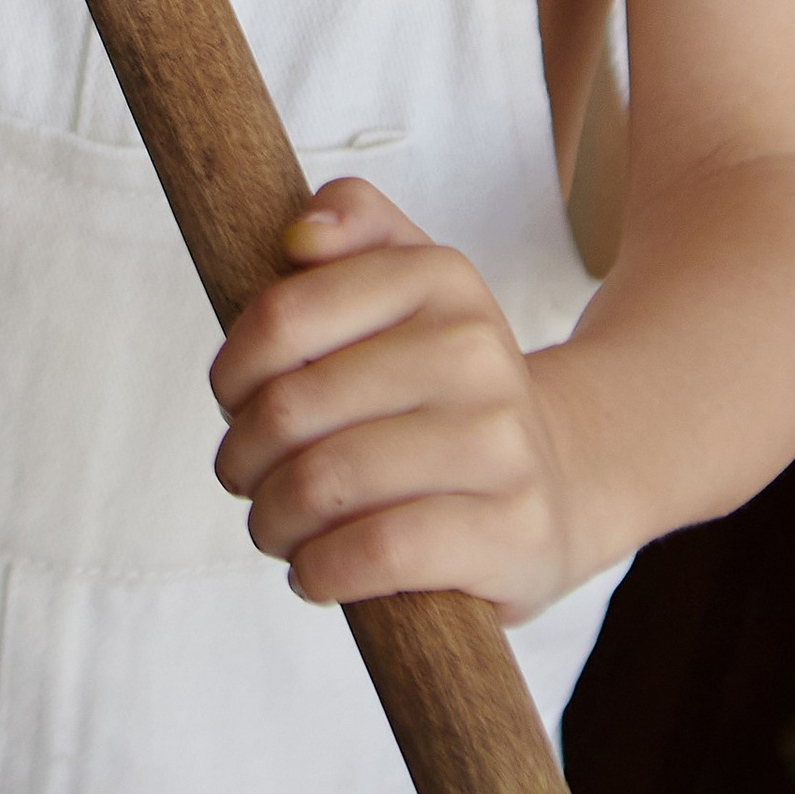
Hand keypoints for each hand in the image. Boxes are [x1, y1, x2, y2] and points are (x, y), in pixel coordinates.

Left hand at [209, 179, 582, 619]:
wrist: (562, 478)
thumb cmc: (447, 385)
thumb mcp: (415, 284)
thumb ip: (357, 223)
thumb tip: (299, 235)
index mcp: (441, 278)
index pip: (282, 315)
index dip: (233, 371)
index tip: (232, 401)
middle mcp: (478, 351)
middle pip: (292, 408)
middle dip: (243, 454)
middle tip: (244, 476)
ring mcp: (501, 444)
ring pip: (327, 483)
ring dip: (271, 518)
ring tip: (272, 525)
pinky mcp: (511, 532)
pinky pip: (379, 551)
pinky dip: (320, 570)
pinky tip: (312, 571)